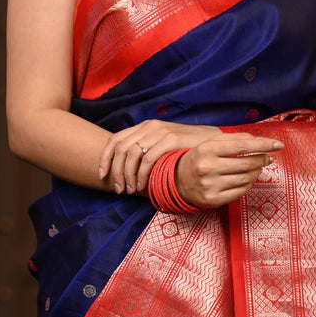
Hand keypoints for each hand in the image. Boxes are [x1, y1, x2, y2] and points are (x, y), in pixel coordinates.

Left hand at [98, 120, 221, 194]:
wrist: (212, 141)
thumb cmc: (186, 148)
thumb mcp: (162, 145)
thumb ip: (146, 151)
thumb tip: (125, 171)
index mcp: (145, 126)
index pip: (115, 139)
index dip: (105, 158)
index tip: (103, 175)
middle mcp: (150, 126)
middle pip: (121, 149)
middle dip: (116, 172)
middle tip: (119, 190)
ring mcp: (160, 131)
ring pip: (132, 154)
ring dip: (128, 176)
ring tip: (131, 190)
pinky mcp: (171, 139)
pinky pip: (148, 159)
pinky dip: (142, 175)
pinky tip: (144, 186)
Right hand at [175, 132, 283, 208]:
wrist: (178, 180)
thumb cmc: (200, 158)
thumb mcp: (212, 143)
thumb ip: (235, 139)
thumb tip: (259, 140)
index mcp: (207, 149)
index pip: (242, 145)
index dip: (263, 144)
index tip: (278, 144)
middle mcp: (207, 167)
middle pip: (246, 163)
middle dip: (262, 159)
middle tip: (268, 157)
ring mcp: (210, 185)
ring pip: (245, 178)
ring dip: (256, 172)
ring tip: (257, 167)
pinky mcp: (213, 200)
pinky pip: (241, 192)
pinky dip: (249, 184)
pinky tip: (248, 179)